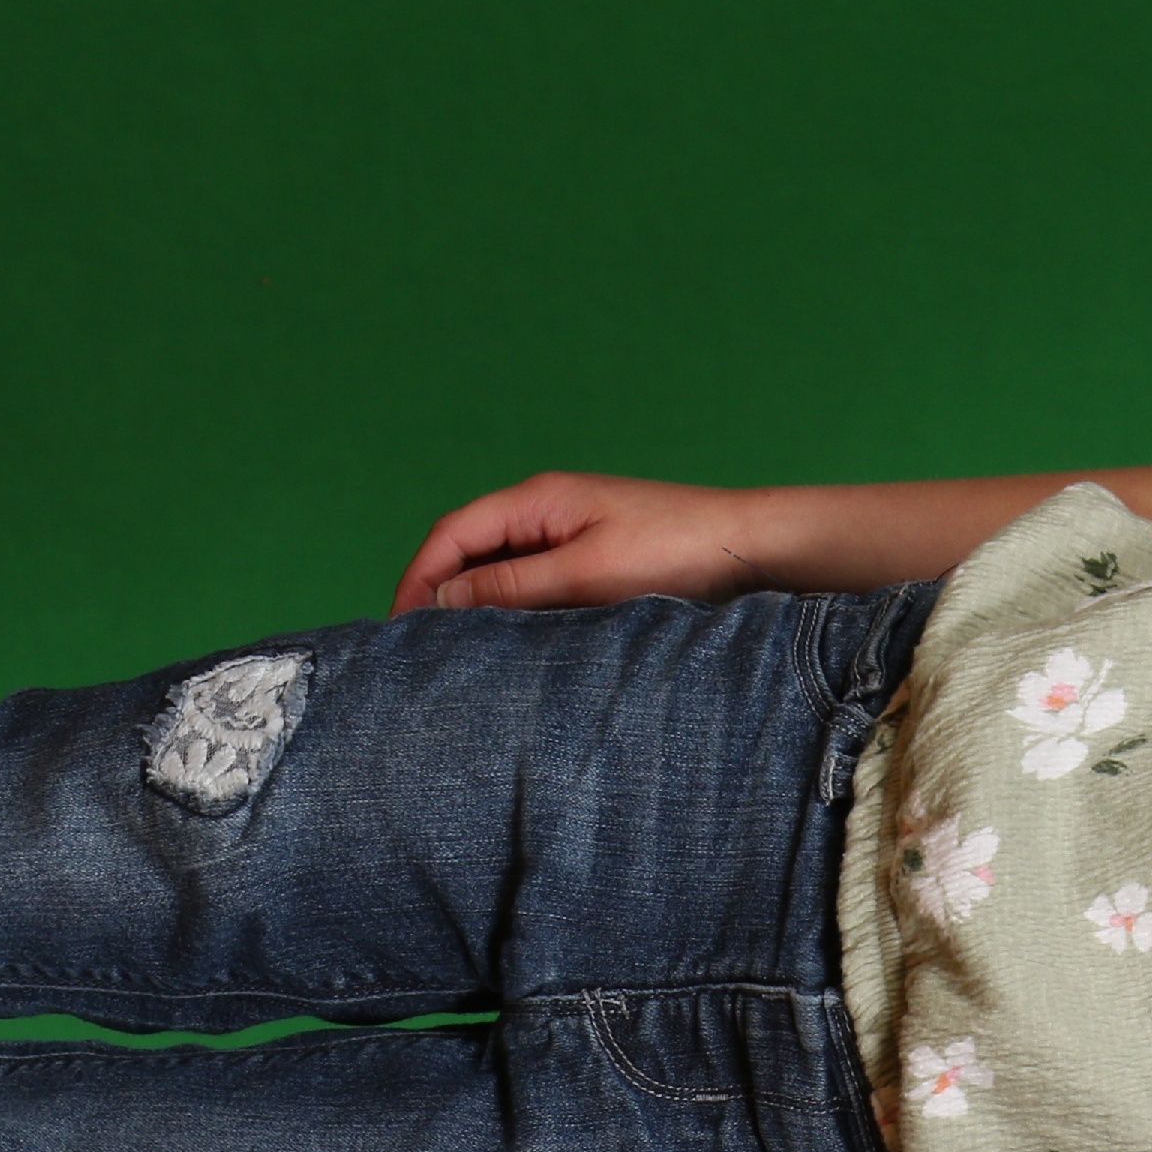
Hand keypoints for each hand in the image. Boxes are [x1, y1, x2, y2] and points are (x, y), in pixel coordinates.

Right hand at [391, 470, 782, 615]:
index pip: (452, 533)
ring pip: (502, 568)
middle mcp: (547, 509)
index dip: (418, 577)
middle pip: (469, 549)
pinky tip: (512, 643)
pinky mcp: (596, 557)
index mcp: (537, 499)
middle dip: (437, 592)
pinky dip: (514, 608)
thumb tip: (444, 601)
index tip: (398, 625)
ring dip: (476, 604)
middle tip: (416, 647)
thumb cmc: (678, 549)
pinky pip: (536, 581)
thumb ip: (513, 586)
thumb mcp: (586, 574)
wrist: (753, 547)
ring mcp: (571, 532)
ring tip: (455, 652)